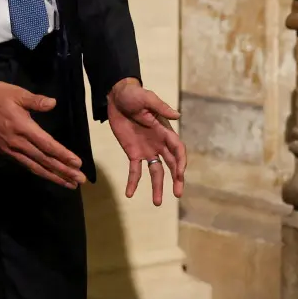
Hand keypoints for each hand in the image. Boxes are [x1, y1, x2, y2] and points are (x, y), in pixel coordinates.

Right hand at [0, 80, 86, 188]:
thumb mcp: (16, 93)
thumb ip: (35, 100)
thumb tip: (53, 103)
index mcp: (23, 128)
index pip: (47, 145)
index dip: (63, 155)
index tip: (78, 164)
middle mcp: (18, 143)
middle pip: (44, 160)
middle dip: (63, 171)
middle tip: (79, 180)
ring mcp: (11, 150)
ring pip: (35, 166)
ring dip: (53, 176)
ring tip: (68, 184)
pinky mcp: (6, 152)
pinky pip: (26, 165)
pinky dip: (39, 172)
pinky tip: (47, 175)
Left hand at [106, 78, 186, 204]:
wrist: (116, 96)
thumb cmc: (134, 95)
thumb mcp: (146, 98)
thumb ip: (160, 107)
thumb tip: (177, 115)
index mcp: (165, 131)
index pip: (177, 149)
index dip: (180, 161)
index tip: (180, 173)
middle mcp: (159, 143)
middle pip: (171, 164)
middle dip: (176, 179)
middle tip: (178, 194)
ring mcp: (147, 149)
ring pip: (156, 172)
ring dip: (157, 187)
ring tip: (157, 203)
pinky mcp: (133, 152)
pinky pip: (135, 170)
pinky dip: (133, 182)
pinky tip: (129, 194)